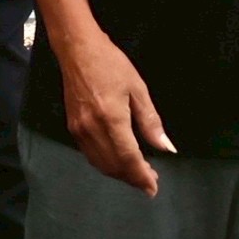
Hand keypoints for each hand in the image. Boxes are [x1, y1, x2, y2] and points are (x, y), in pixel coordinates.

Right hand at [58, 26, 173, 195]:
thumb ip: (151, 121)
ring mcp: (79, 131)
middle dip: (133, 178)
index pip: (129, 159)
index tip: (154, 187)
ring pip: (101, 164)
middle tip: (150, 179)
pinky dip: (106, 164)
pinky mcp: (72, 128)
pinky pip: (91, 155)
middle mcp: (92, 130)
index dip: (142, 177)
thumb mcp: (137, 89)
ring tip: (137, 172)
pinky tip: (118, 160)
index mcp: (112, 119)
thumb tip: (166, 147)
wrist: (77, 50)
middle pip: (114, 166)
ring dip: (119, 173)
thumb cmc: (111, 64)